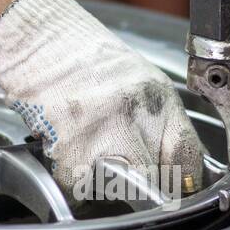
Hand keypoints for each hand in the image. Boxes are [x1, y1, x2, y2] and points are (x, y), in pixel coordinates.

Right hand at [0, 0, 204, 201]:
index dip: (184, 179)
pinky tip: (73, 151)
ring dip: (106, 183)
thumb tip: (179, 166)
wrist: (43, 42)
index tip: (177, 187)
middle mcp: (132, 115)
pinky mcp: (66, 146)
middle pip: (152, 179)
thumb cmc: (90, 62)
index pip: (186, 154)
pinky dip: (75, 178)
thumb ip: (164, 124)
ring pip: (115, 187)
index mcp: (157, 99)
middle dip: (144, 186)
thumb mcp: (143, 84)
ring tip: (96, 157)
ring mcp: (98, 131)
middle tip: (132, 176)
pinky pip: (78, 183)